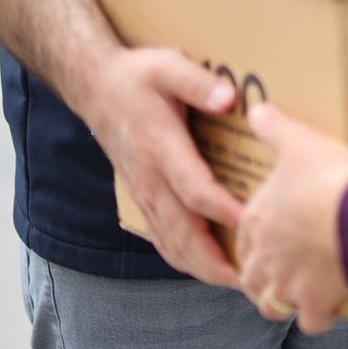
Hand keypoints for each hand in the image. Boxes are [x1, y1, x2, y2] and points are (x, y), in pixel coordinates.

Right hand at [73, 47, 243, 287]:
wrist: (94, 85)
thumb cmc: (137, 74)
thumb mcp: (168, 65)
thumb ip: (198, 83)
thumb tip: (229, 99)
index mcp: (160, 148)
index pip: (194, 190)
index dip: (223, 211)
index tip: (253, 225)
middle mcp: (150, 177)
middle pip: (182, 231)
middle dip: (214, 260)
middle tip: (249, 279)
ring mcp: (143, 191)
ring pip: (170, 241)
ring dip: (200, 266)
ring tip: (235, 283)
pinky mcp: (141, 195)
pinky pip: (160, 235)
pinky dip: (181, 257)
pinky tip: (205, 268)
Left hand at [236, 103, 347, 334]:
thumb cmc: (328, 180)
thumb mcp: (300, 142)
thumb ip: (275, 127)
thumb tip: (255, 109)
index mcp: (256, 220)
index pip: (243, 237)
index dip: (254, 239)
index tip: (270, 238)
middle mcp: (264, 257)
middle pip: (251, 277)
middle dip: (263, 277)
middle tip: (282, 270)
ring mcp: (287, 284)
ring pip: (271, 305)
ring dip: (283, 301)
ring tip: (300, 294)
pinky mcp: (314, 303)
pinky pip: (310, 321)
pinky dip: (319, 317)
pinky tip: (332, 307)